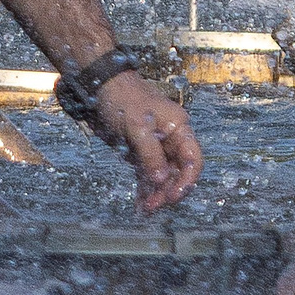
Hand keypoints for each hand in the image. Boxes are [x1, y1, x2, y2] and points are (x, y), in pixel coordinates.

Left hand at [93, 72, 202, 212]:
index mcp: (178, 128)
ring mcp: (156, 146)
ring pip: (163, 175)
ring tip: (146, 208)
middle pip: (178, 171)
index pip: (193, 159)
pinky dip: (145, 187)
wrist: (101, 87)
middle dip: (169, 190)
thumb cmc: (123, 100)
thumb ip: (151, 153)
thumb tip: (162, 180)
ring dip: (156, 192)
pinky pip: (148, 173)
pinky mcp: (141, 152)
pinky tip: (141, 202)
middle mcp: (171, 139)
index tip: (173, 196)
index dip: (187, 180)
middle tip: (154, 205)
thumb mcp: (137, 126)